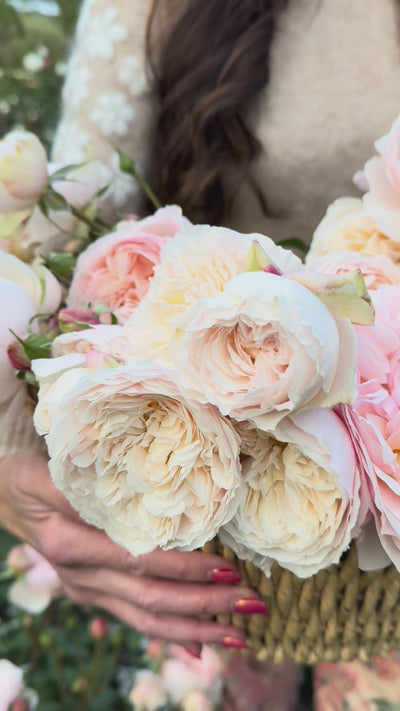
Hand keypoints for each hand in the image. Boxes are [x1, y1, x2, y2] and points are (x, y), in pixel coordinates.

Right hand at [0, 452, 263, 648]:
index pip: (139, 562)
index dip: (185, 569)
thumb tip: (152, 489)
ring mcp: (87, 591)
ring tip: (237, 636)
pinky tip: (199, 648)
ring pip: (145, 620)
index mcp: (72, 545)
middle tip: (252, 605)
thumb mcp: (52, 470)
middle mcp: (81, 577)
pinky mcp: (93, 595)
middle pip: (150, 599)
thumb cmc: (34, 475)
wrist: (4, 499)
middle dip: (204, 606)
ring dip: (194, 630)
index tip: (228, 569)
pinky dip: (168, 635)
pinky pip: (133, 620)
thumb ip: (93, 481)